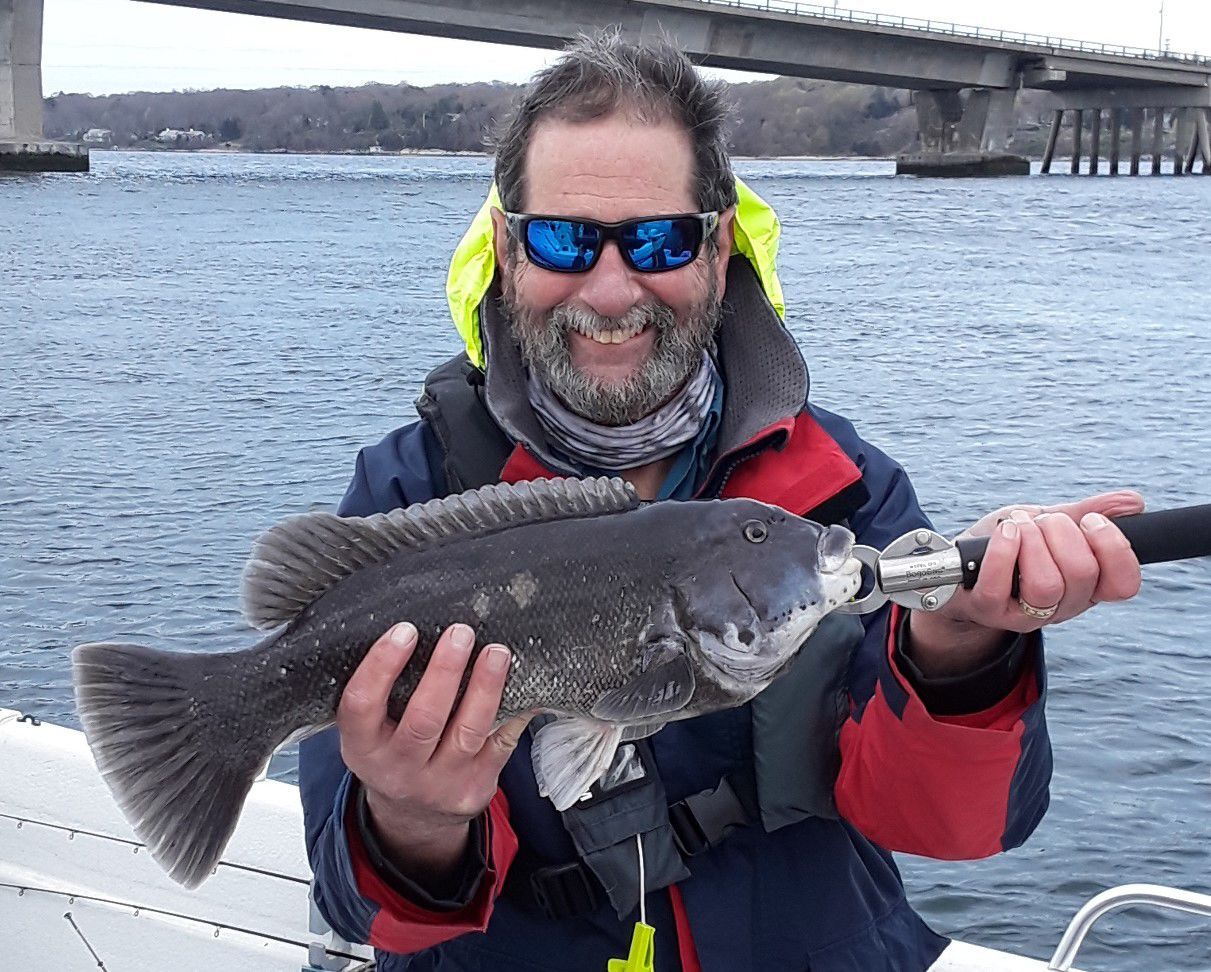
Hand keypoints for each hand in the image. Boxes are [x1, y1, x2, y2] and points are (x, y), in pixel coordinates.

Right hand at [338, 621, 531, 879]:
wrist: (413, 819)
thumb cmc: (392, 752)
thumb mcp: (369, 731)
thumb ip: (381, 693)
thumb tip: (413, 628)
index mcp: (363, 748)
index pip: (362, 705)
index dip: (381, 665)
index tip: (405, 630)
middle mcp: (399, 770)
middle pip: (423, 719)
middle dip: (445, 671)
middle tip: (460, 632)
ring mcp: (440, 783)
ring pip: (468, 732)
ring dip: (486, 687)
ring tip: (496, 652)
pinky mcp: (476, 786)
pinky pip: (501, 745)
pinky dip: (515, 712)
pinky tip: (525, 685)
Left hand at [908, 490, 1144, 677]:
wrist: (958, 570)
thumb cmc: (1009, 545)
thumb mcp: (1049, 523)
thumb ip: (1087, 513)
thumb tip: (1133, 503)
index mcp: (1087, 586)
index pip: (1124, 583)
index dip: (1113, 547)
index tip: (1091, 522)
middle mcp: (1062, 605)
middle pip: (1082, 573)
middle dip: (1061, 531)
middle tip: (1042, 521)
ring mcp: (1025, 613)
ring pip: (1046, 583)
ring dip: (1031, 540)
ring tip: (1017, 526)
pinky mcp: (989, 609)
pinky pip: (999, 583)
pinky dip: (1003, 548)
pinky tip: (1004, 531)